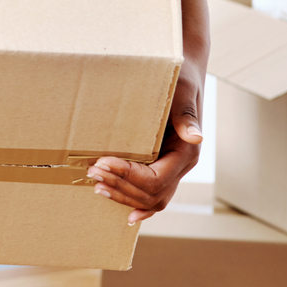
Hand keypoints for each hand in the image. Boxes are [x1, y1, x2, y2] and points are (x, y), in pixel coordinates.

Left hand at [87, 72, 201, 223]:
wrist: (186, 74)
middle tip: (92, 172)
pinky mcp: (162, 166)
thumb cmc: (182, 80)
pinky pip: (152, 193)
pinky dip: (139, 204)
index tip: (102, 162)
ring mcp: (172, 169)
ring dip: (123, 195)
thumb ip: (186, 116)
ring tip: (97, 186)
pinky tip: (127, 213)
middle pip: (151, 194)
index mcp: (187, 154)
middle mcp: (181, 166)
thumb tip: (195, 137)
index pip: (156, 180)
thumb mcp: (183, 92)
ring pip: (150, 198)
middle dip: (120, 186)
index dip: (128, 176)